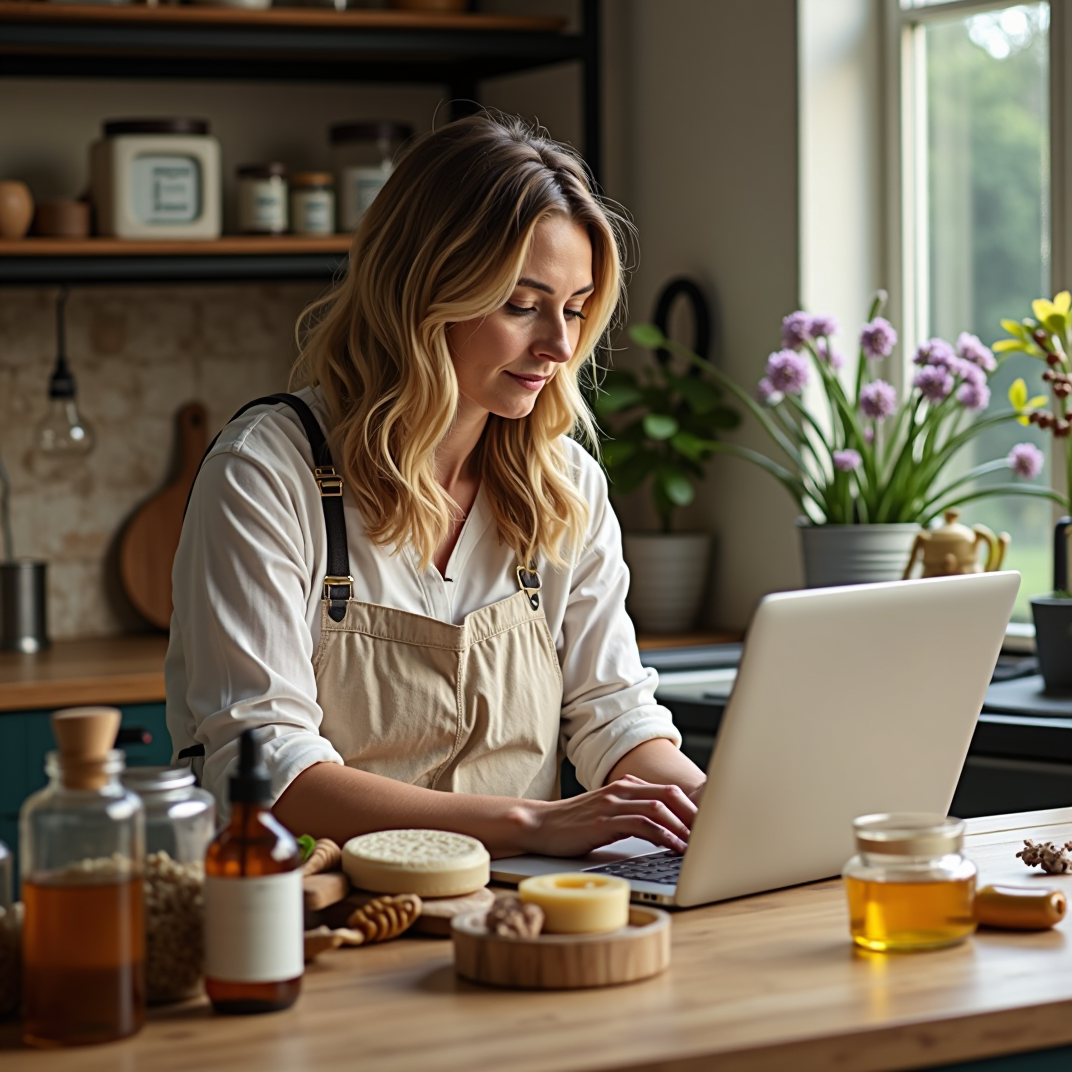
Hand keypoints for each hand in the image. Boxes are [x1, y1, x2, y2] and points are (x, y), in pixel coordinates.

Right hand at [514, 775, 697, 857]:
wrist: (540, 824)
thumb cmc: (574, 824)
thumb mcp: (607, 814)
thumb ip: (632, 814)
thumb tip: (665, 830)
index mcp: (625, 785)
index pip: (668, 791)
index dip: (693, 806)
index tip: (711, 824)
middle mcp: (622, 789)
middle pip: (670, 795)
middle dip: (695, 815)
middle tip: (713, 833)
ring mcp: (613, 803)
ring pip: (660, 808)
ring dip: (684, 826)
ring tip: (699, 844)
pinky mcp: (605, 821)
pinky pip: (643, 825)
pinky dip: (665, 835)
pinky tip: (675, 848)